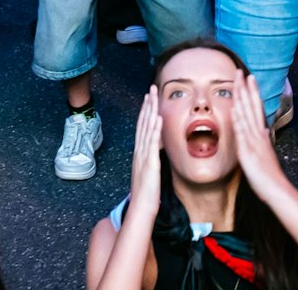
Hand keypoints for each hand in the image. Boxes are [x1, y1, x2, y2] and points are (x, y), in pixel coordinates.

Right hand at [128, 87, 163, 205]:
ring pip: (146, 128)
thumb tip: (154, 157)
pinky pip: (152, 143)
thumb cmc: (145, 196)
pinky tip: (158, 117)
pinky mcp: (150, 162)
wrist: (141, 209)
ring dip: (150, 111)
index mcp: (139, 154)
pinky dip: (154, 129)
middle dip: (147, 105)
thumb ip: (150, 163)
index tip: (148, 99)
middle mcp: (139, 152)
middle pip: (142, 124)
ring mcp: (143, 156)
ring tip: (153, 96)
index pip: (142, 128)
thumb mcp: (147, 175)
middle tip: (151, 89)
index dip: (145, 112)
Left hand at [231, 72, 291, 200]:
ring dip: (242, 97)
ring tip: (238, 81)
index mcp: (261, 134)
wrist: (276, 189)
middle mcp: (258, 133)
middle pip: (252, 106)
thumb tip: (262, 131)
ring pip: (247, 114)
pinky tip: (235, 108)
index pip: (256, 108)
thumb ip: (262, 141)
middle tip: (241, 72)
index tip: (249, 78)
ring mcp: (253, 140)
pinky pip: (242, 132)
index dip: (252, 92)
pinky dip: (239, 118)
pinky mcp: (248, 150)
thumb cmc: (269, 175)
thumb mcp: (265, 154)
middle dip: (246, 88)